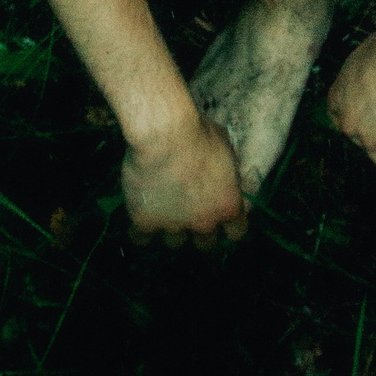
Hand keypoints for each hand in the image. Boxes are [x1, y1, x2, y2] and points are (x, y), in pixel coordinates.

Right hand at [121, 110, 247, 245]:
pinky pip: (140, 239)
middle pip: (205, 244)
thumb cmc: (197, 132)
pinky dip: (139, 232)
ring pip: (174, 244)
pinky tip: (140, 219)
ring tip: (163, 213)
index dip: (228, 226)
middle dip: (199, 230)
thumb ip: (226, 169)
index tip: (220, 215)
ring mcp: (173, 225)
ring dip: (171, 230)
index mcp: (228, 205)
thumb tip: (225, 172)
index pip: (236, 232)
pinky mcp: (145, 222)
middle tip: (190, 214)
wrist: (163, 134)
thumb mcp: (224, 147)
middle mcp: (204, 222)